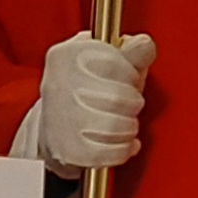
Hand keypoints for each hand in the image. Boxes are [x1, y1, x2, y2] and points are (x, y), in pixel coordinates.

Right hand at [39, 31, 156, 175]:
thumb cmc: (82, 90)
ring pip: (120, 126)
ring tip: (121, 122)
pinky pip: (115, 152)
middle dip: (132, 102)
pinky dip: (125, 149)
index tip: (126, 78)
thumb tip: (144, 45)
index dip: (130, 73)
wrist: (53, 129)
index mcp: (66, 56)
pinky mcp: (71, 151)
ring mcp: (63, 120)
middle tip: (125, 103)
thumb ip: (128, 51)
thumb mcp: (103, 59)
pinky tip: (120, 141)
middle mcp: (59, 86)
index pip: (114, 62)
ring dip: (129, 126)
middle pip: (120, 97)